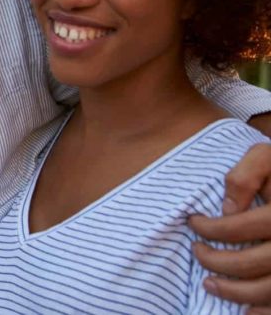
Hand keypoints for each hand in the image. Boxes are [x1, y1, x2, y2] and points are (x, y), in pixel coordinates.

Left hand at [189, 142, 270, 309]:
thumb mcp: (268, 156)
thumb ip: (247, 174)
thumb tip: (228, 208)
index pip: (241, 226)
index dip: (211, 228)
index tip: (193, 223)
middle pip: (254, 263)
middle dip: (218, 261)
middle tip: (197, 251)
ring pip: (268, 289)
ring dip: (235, 292)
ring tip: (208, 284)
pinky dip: (262, 311)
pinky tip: (243, 311)